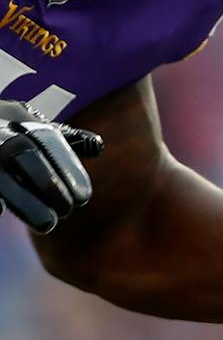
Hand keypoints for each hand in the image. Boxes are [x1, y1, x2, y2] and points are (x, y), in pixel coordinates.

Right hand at [0, 100, 100, 234]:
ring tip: (45, 224)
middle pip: (22, 151)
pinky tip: (1, 209)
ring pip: (0, 175)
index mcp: (16, 116)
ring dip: (24, 201)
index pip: (47, 137)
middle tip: (66, 211)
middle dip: (47, 183)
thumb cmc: (4, 136)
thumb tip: (97, 145)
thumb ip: (62, 140)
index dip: (68, 167)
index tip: (84, 197)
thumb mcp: (29, 131)